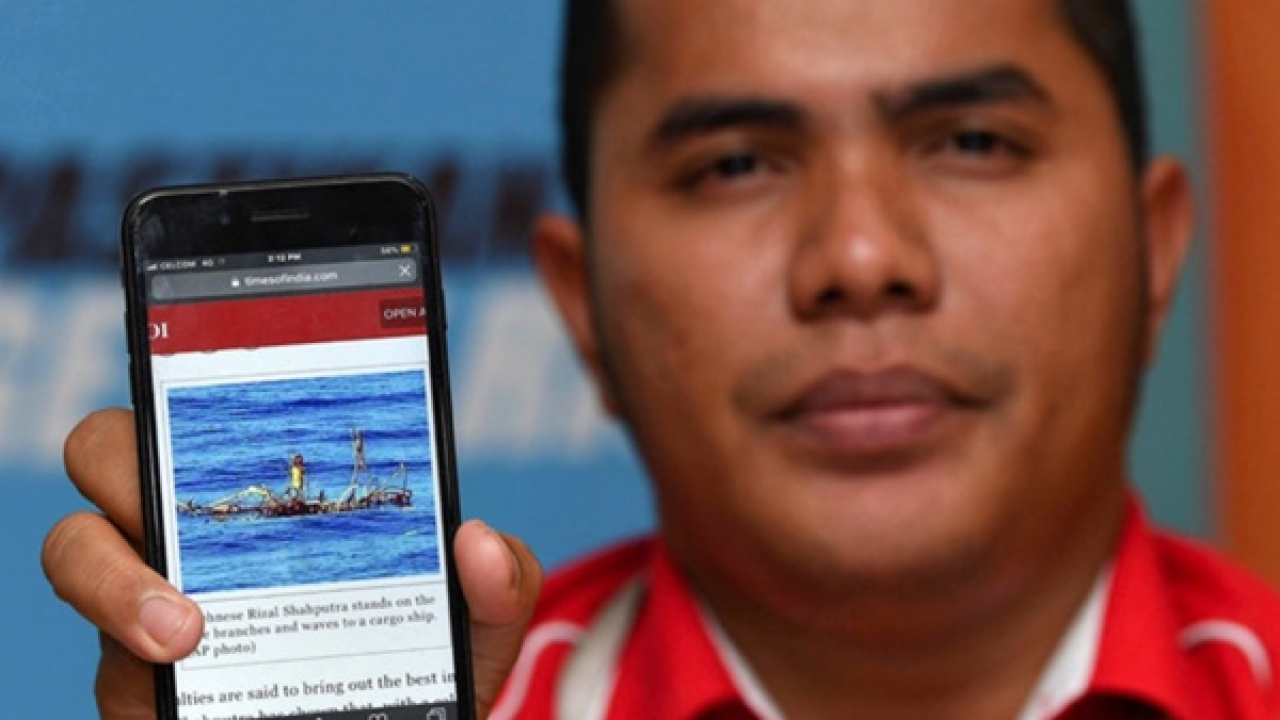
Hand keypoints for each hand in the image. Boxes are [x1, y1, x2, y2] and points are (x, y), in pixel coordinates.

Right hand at [42, 408, 541, 718]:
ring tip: (183, 637)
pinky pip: (107, 671)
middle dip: (120, 465)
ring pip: (77, 553)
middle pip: (110, 454)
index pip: (207, 403)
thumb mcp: (480, 620)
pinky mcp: (137, 687)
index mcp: (272, 489)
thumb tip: (476, 541)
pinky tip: (194, 698)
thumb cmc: (427, 662)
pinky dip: (136, 683)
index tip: (211, 370)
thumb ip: (499, 579)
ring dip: (113, 585)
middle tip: (193, 491)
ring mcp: (154, 605)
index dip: (186, 371)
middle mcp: (201, 532)